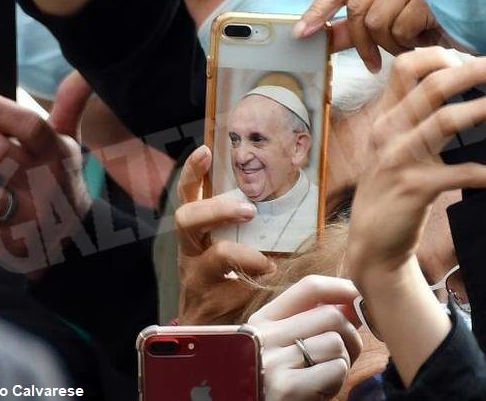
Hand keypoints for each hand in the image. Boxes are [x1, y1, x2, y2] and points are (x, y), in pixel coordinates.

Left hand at [0, 89, 91, 273]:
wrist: (74, 234)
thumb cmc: (60, 176)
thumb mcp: (69, 143)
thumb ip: (69, 106)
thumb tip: (83, 73)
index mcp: (59, 156)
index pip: (31, 127)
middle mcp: (48, 186)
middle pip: (2, 155)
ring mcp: (30, 217)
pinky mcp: (12, 243)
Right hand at [176, 146, 275, 323]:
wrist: (210, 335)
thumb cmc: (228, 281)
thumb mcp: (232, 249)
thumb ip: (251, 230)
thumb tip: (298, 205)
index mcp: (196, 234)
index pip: (187, 196)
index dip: (192, 172)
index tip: (205, 150)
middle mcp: (191, 252)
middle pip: (187, 219)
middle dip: (218, 209)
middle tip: (248, 210)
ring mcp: (198, 279)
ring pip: (215, 257)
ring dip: (247, 254)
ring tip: (268, 261)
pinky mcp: (213, 305)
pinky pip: (240, 290)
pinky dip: (262, 285)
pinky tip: (275, 285)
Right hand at [248, 275, 361, 400]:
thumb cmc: (277, 379)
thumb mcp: (283, 343)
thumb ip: (312, 320)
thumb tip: (353, 302)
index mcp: (263, 319)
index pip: (309, 287)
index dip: (341, 287)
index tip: (358, 297)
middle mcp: (265, 336)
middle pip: (331, 315)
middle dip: (351, 335)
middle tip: (346, 354)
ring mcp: (274, 361)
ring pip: (336, 342)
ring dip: (343, 362)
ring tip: (325, 375)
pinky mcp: (287, 388)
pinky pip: (335, 369)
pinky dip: (338, 381)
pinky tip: (321, 389)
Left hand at [293, 0, 441, 71]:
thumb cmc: (433, 0)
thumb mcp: (395, 6)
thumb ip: (361, 21)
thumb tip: (330, 38)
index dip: (317, 11)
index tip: (300, 34)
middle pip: (357, 12)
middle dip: (362, 45)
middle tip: (373, 64)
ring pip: (377, 22)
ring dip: (390, 44)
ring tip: (409, 44)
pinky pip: (402, 28)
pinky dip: (409, 42)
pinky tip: (424, 38)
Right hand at [347, 47, 485, 287]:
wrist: (371, 239)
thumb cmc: (389, 190)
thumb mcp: (392, 147)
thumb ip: (413, 119)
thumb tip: (459, 92)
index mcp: (384, 117)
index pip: (404, 66)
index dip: (439, 56)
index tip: (469, 59)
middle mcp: (388, 131)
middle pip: (432, 84)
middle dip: (473, 69)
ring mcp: (399, 158)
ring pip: (446, 120)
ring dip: (485, 109)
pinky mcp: (415, 187)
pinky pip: (462, 174)